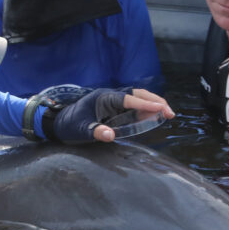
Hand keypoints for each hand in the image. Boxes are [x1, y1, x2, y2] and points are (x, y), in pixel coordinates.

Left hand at [51, 87, 174, 143]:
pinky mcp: (113, 108)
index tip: (161, 109)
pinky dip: (145, 109)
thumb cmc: (69, 125)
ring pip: (137, 98)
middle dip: (155, 101)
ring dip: (152, 104)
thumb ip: (94, 132)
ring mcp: (112, 101)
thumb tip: (110, 135)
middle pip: (137, 94)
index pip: (128, 99)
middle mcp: (110, 96)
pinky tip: (154, 117)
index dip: (145, 104)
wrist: (59, 123)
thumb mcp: (80, 130)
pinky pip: (133, 106)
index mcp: (103, 98)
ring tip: (167, 114)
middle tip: (170, 113)